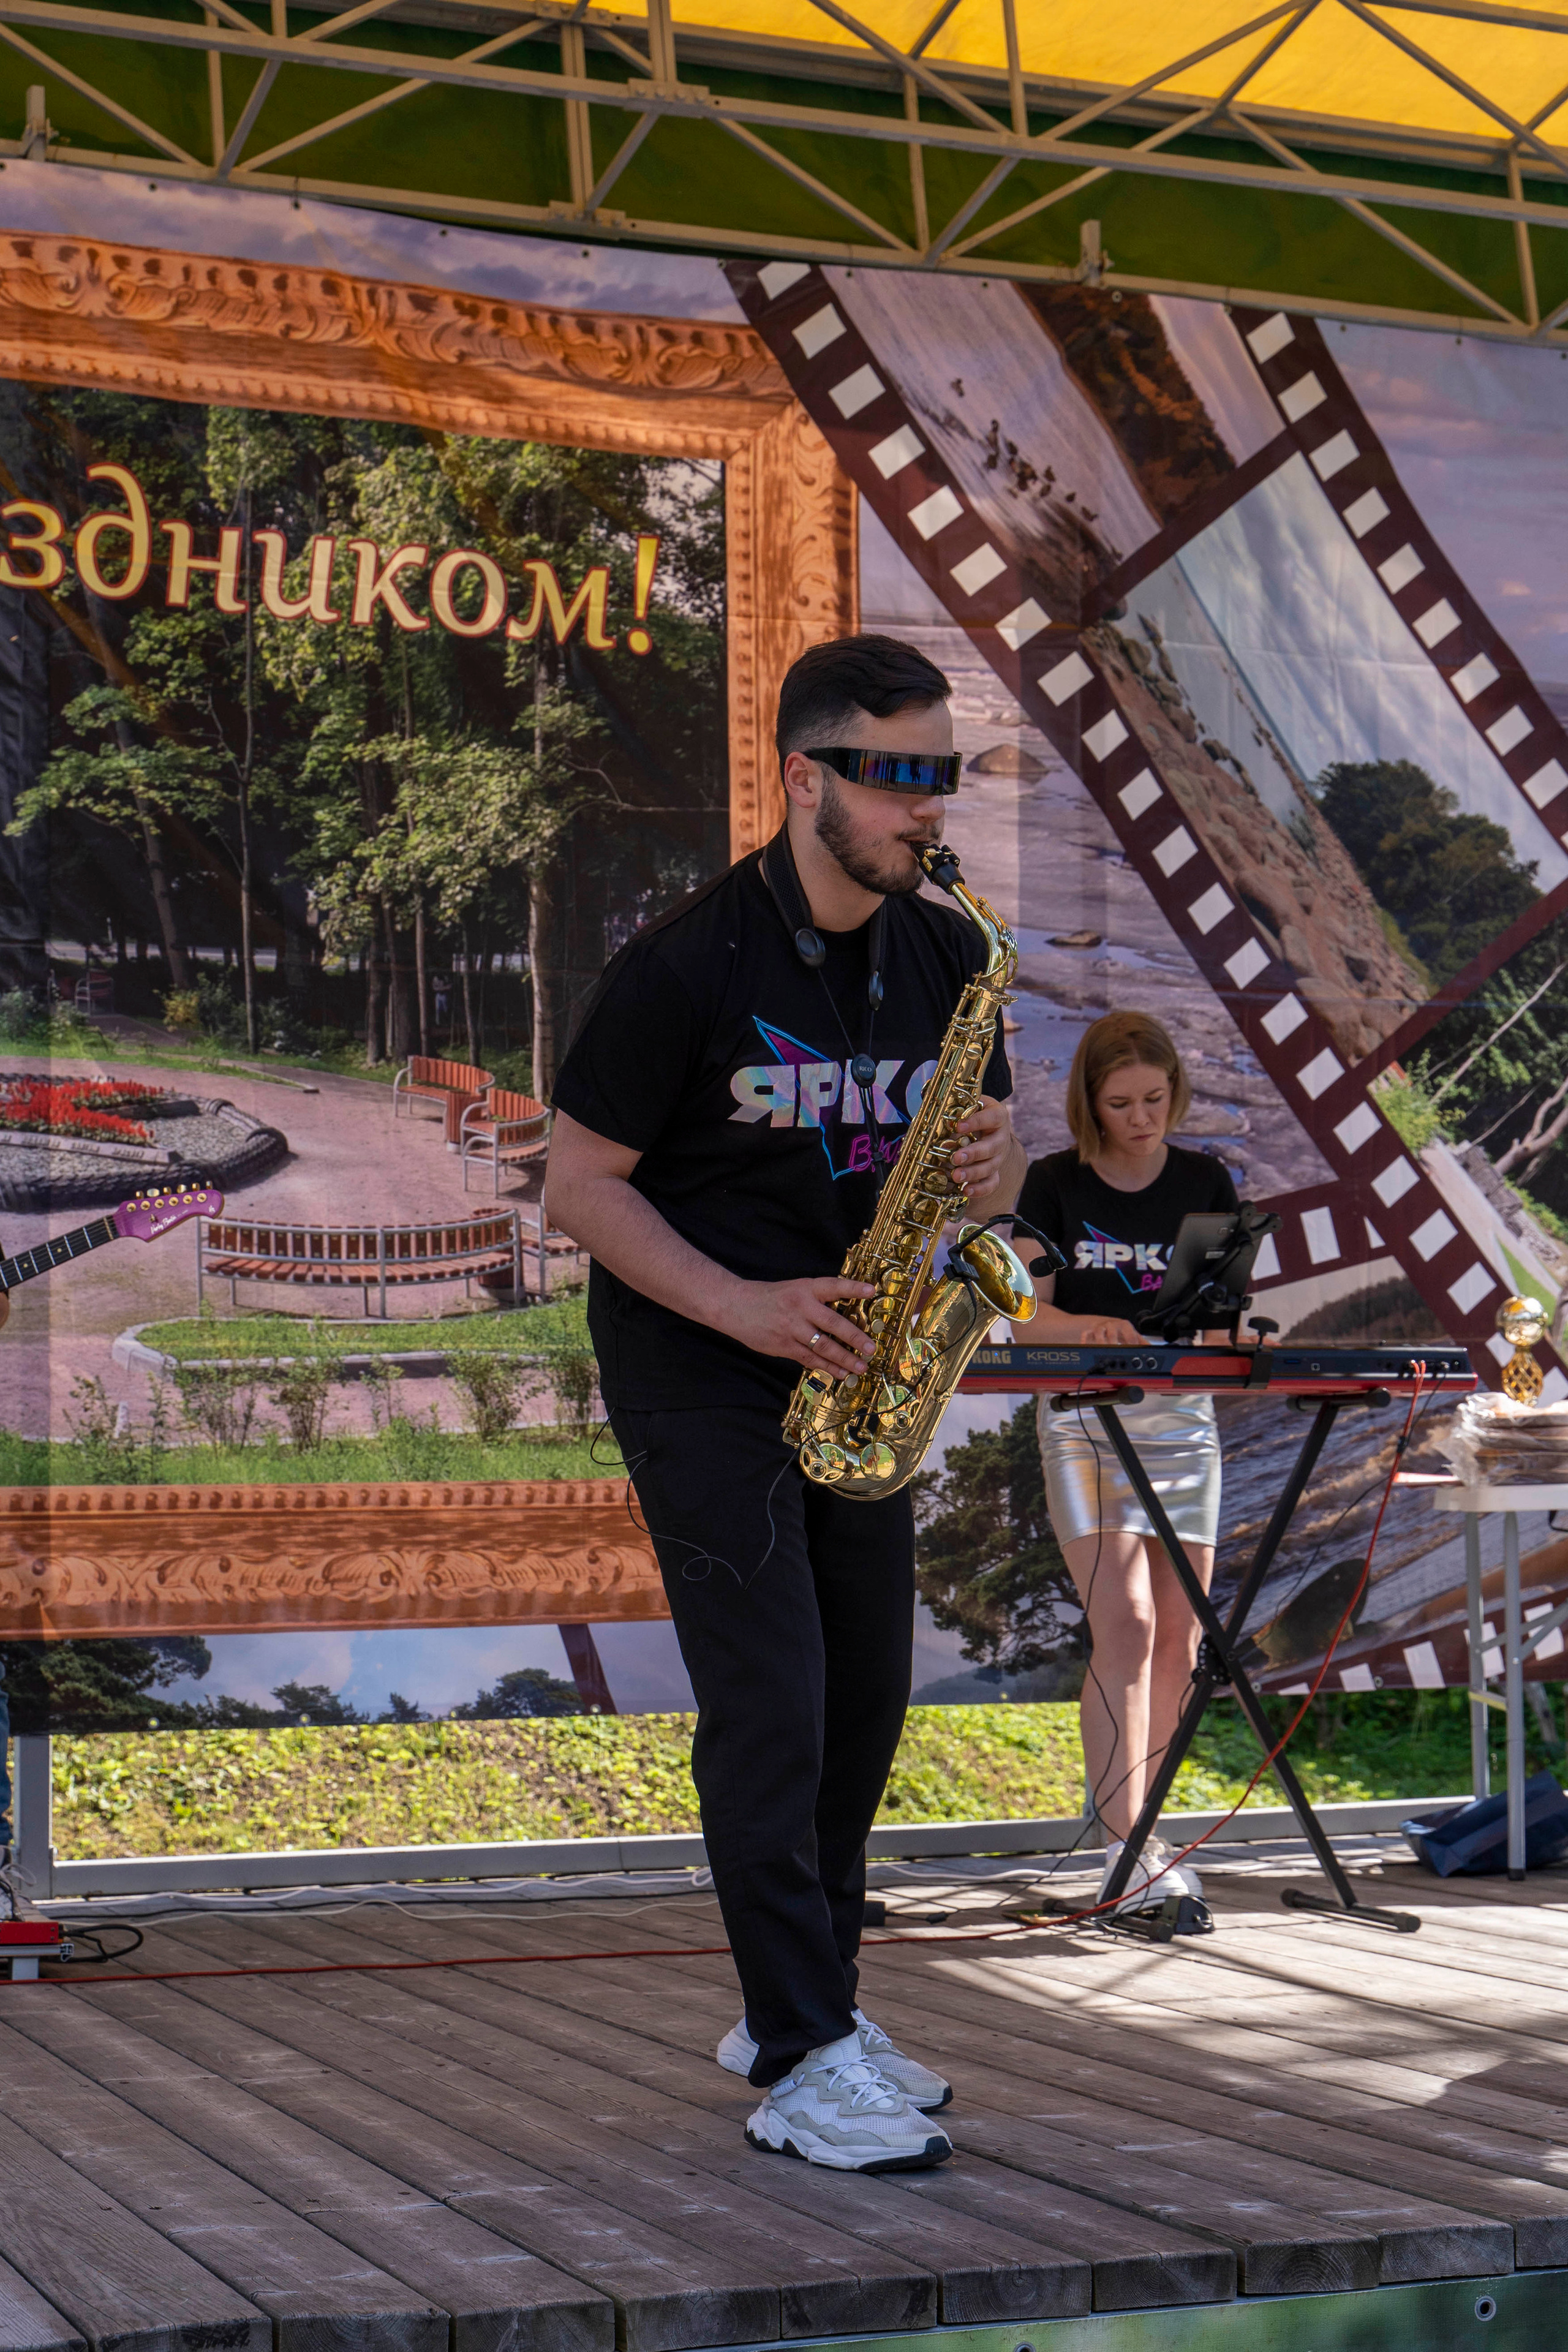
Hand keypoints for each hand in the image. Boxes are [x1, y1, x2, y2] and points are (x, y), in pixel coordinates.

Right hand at [713, 1275, 877, 1377]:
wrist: (735, 1306)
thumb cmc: (769, 1297)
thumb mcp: (794, 1289)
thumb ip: (816, 1299)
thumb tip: (844, 1313)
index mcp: (805, 1288)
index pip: (833, 1286)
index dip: (852, 1287)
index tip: (871, 1290)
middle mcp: (800, 1307)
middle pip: (833, 1323)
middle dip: (855, 1337)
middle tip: (870, 1348)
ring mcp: (792, 1328)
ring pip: (823, 1346)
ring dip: (844, 1358)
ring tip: (860, 1367)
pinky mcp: (784, 1346)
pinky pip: (809, 1359)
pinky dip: (826, 1367)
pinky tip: (839, 1373)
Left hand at [951, 1095, 1013, 1202]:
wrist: (988, 1129)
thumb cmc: (973, 1115)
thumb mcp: (967, 1107)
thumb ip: (956, 1112)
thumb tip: (941, 1122)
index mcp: (997, 1116)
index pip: (992, 1117)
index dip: (976, 1122)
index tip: (958, 1126)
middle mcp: (1001, 1138)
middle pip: (993, 1147)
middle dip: (974, 1153)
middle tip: (956, 1158)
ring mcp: (998, 1156)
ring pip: (991, 1167)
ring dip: (973, 1173)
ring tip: (956, 1176)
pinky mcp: (994, 1172)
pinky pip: (992, 1183)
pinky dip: (980, 1189)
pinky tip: (965, 1190)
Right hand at [1075, 1314, 1142, 1344]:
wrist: (1104, 1323)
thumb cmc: (1120, 1330)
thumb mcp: (1132, 1334)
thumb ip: (1141, 1342)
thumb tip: (1153, 1350)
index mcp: (1125, 1326)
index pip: (1130, 1334)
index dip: (1132, 1343)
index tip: (1133, 1350)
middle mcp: (1112, 1325)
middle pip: (1113, 1331)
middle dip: (1114, 1341)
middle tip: (1115, 1350)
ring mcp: (1101, 1328)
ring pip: (1099, 1332)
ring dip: (1101, 1342)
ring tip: (1102, 1349)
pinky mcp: (1090, 1331)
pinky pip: (1086, 1334)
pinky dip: (1085, 1340)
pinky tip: (1086, 1345)